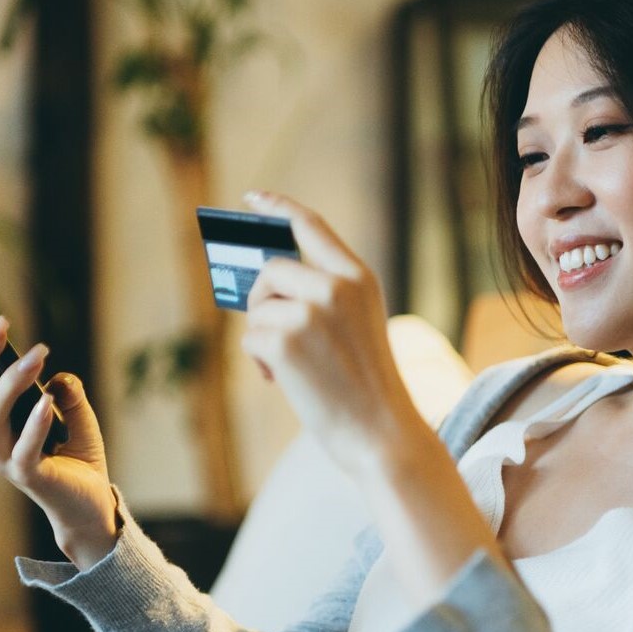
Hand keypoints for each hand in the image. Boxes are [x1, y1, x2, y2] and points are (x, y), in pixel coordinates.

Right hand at [0, 275, 118, 568]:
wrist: (89, 504)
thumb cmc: (75, 453)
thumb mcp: (72, 409)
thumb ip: (62, 387)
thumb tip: (56, 373)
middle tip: (2, 322)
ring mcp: (0, 458)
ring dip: (11, 381)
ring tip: (40, 355)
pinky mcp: (26, 477)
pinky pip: (23, 448)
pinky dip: (34, 422)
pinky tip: (48, 399)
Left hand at [238, 191, 426, 483]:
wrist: (382, 434)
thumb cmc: (367, 386)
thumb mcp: (358, 325)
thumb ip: (322, 294)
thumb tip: (263, 283)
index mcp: (359, 278)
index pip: (311, 225)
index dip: (278, 207)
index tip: (253, 197)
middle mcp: (336, 287)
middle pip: (272, 269)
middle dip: (263, 301)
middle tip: (274, 333)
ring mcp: (310, 312)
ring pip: (258, 307)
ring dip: (262, 337)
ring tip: (288, 367)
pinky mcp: (285, 341)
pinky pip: (250, 338)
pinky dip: (259, 362)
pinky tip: (282, 381)